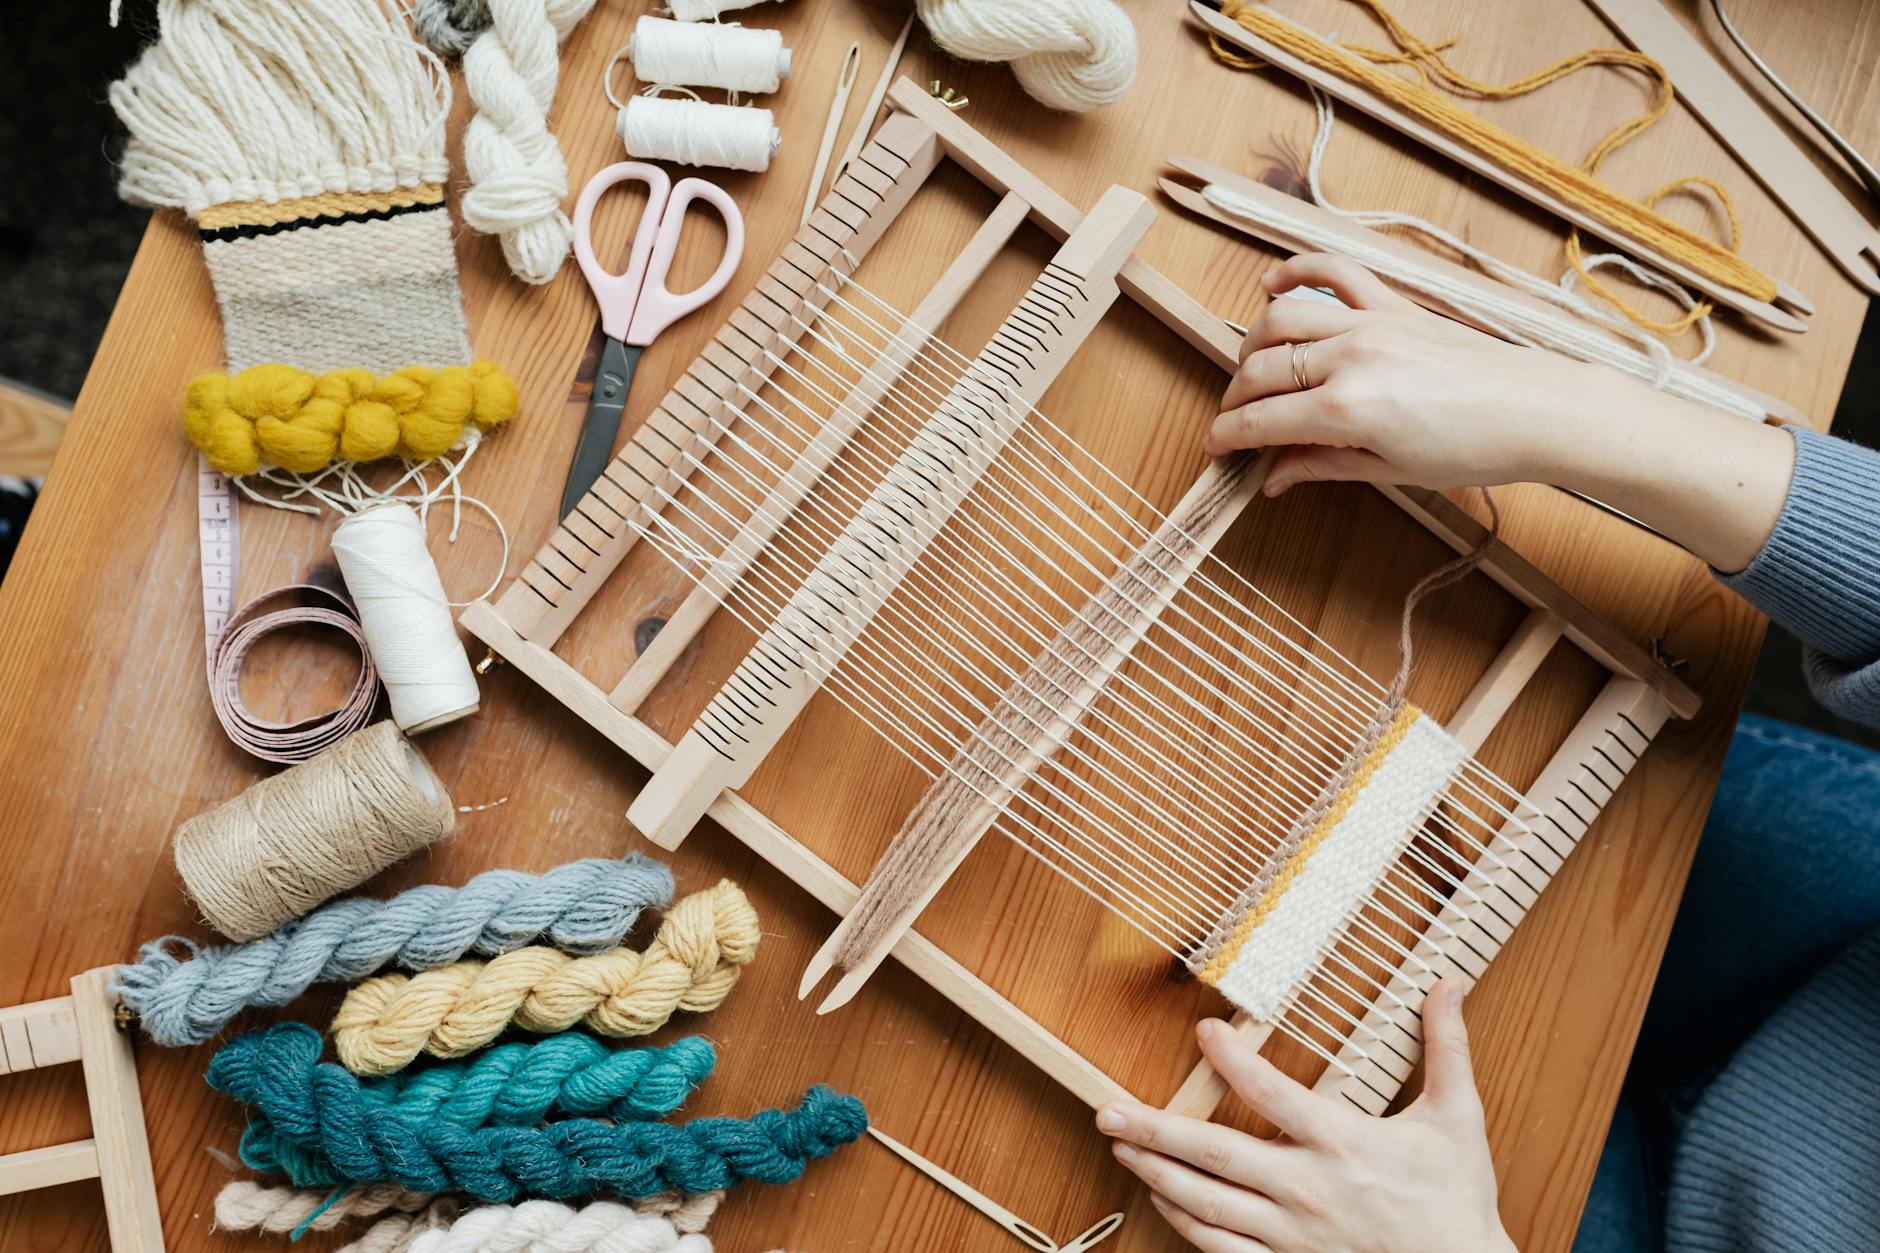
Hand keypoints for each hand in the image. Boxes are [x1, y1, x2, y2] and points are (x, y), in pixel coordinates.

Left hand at [1097, 978, 1515, 1252]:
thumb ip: (1446, 1047)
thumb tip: (1449, 983)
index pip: (1271, 1092)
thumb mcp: (1458, 1118)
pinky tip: (1162, 1198)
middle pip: (1216, 1154)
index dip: (1232, 1059)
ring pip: (1208, 1203)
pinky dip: (1186, 1224)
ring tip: (1120, 1146)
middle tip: (1108, 1110)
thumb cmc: (1457, 1199)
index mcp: (1343, 1142)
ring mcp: (1293, 1233)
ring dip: (1157, 1172)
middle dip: (1155, 1130)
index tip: (1204, 1031)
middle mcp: (1308, 1188)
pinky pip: (1223, 1249)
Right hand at [1210, 253, 1794, 572]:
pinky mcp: (1393, 304)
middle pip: (1261, 370)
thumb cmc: (1473, 448)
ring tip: (1251, 369)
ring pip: (1282, 319)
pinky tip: (1272, 286)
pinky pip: (1334, 272)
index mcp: (1346, 410)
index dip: (1227, 436)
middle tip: (1235, 419)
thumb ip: (1322, 466)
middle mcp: (1350, 358)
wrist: (1535, 411)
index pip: (1260, 420)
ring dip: (1254, 344)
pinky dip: (1297, 271)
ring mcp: (1371, 323)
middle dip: (1235, 398)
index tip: (1214, 448)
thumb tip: (1274, 477)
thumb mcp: (1390, 470)